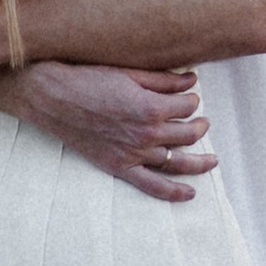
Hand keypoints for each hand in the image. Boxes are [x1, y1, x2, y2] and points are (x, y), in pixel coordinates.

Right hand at [12, 60, 215, 199]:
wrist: (54, 97)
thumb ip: (164, 80)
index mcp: (152, 107)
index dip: (192, 99)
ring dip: (199, 161)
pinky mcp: (119, 166)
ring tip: (212, 159)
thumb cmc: (89, 79)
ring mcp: (134, 154)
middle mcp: (147, 134)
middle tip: (202, 122)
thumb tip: (192, 80)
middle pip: (187, 134)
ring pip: (177, 161)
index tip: (189, 96)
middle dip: (199, 126)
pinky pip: (152, 186)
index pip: (188, 107)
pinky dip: (174, 192)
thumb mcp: (130, 72)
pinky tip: (190, 193)